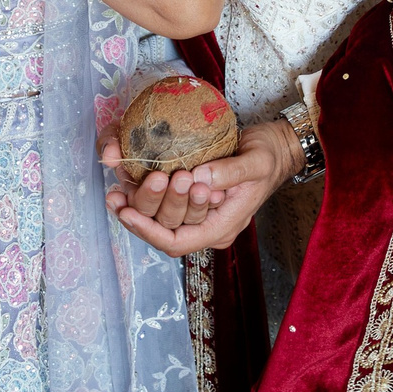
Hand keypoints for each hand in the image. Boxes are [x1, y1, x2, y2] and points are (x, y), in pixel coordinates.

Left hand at [100, 117, 298, 255]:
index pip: (178, 242)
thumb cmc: (268, 156)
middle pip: (164, 230)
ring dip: (137, 201)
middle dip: (144, 209)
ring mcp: (197, 214)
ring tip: (118, 183)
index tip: (127, 212)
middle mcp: (205, 226)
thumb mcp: (256, 162)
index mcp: (222, 227)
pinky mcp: (189, 197)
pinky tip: (124, 178)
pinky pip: (160, 202)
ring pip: (158, 218)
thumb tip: (199, 176)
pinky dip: (141, 192)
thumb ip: (230, 172)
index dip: (149, 231)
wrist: (274, 149)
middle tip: (136, 181)